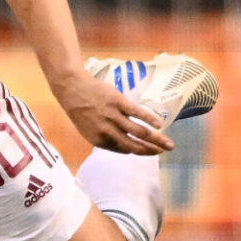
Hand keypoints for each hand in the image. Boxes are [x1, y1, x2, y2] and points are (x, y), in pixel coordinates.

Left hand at [52, 71, 173, 155]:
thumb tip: (123, 147)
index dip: (137, 151)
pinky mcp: (119, 103)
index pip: (123, 150)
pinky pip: (138, 113)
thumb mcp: (87, 130)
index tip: (148, 151)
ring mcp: (114, 117)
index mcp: (99, 141)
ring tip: (168, 144)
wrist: (71, 88)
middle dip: (151, 151)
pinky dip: (150, 119)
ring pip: (140, 132)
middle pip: (135, 145)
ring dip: (157, 139)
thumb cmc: (79, 109)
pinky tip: (159, 125)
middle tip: (164, 152)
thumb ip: (104, 138)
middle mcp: (108, 131)